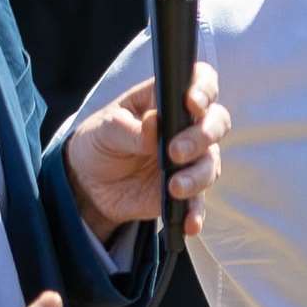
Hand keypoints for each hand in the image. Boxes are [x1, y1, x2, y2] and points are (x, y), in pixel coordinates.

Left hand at [64, 61, 227, 242]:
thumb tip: (154, 124)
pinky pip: (198, 202)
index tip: (191, 103)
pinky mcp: (185, 190)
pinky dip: (196, 212)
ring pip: (211, 163)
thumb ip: (129, 128)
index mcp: (167, 100)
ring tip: (173, 187)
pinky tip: (189, 223)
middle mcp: (186, 127)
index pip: (200, 82)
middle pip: (216, 122)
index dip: (204, 88)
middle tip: (175, 151)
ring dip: (197, 176)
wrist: (89, 182)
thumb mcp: (104, 129)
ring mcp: (189, 159)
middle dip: (203, 135)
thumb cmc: (99, 142)